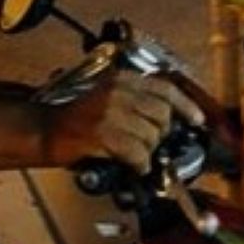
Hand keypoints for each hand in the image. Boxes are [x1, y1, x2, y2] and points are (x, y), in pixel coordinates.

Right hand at [41, 70, 204, 173]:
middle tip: (146, 144)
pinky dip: (139, 163)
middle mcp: (118, 91)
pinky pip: (137, 153)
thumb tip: (169, 119)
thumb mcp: (108, 97)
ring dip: (146, 152)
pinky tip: (131, 164)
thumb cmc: (78, 118)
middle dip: (159, 135)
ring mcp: (110, 111)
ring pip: (151, 137)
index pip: (165, 88)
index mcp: (122, 79)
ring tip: (132, 153)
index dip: (186, 105)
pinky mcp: (103, 133)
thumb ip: (136, 101)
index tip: (198, 120)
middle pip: (161, 116)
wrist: (46, 130)